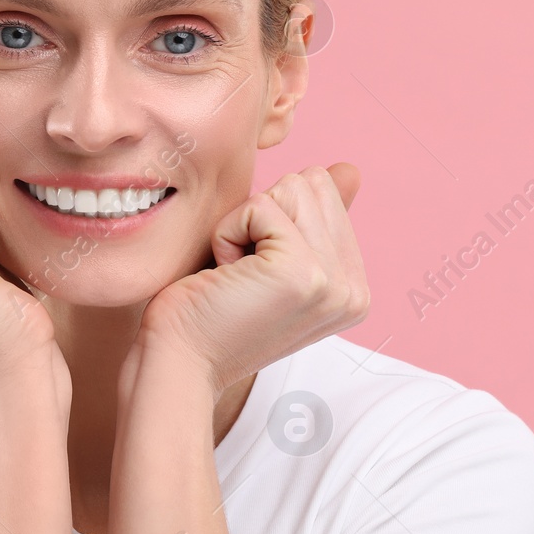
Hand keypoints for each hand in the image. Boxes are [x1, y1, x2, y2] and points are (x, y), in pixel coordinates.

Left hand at [133, 164, 369, 396]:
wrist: (179, 365)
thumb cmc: (210, 313)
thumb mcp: (270, 260)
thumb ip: (314, 220)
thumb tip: (349, 169)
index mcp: (354, 288)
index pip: (325, 193)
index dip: (273, 221)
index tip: (256, 275)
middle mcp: (354, 290)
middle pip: (312, 183)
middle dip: (262, 216)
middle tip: (242, 273)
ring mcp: (334, 283)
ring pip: (291, 187)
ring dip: (244, 224)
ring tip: (235, 274)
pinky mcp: (302, 271)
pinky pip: (260, 205)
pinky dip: (227, 233)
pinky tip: (224, 276)